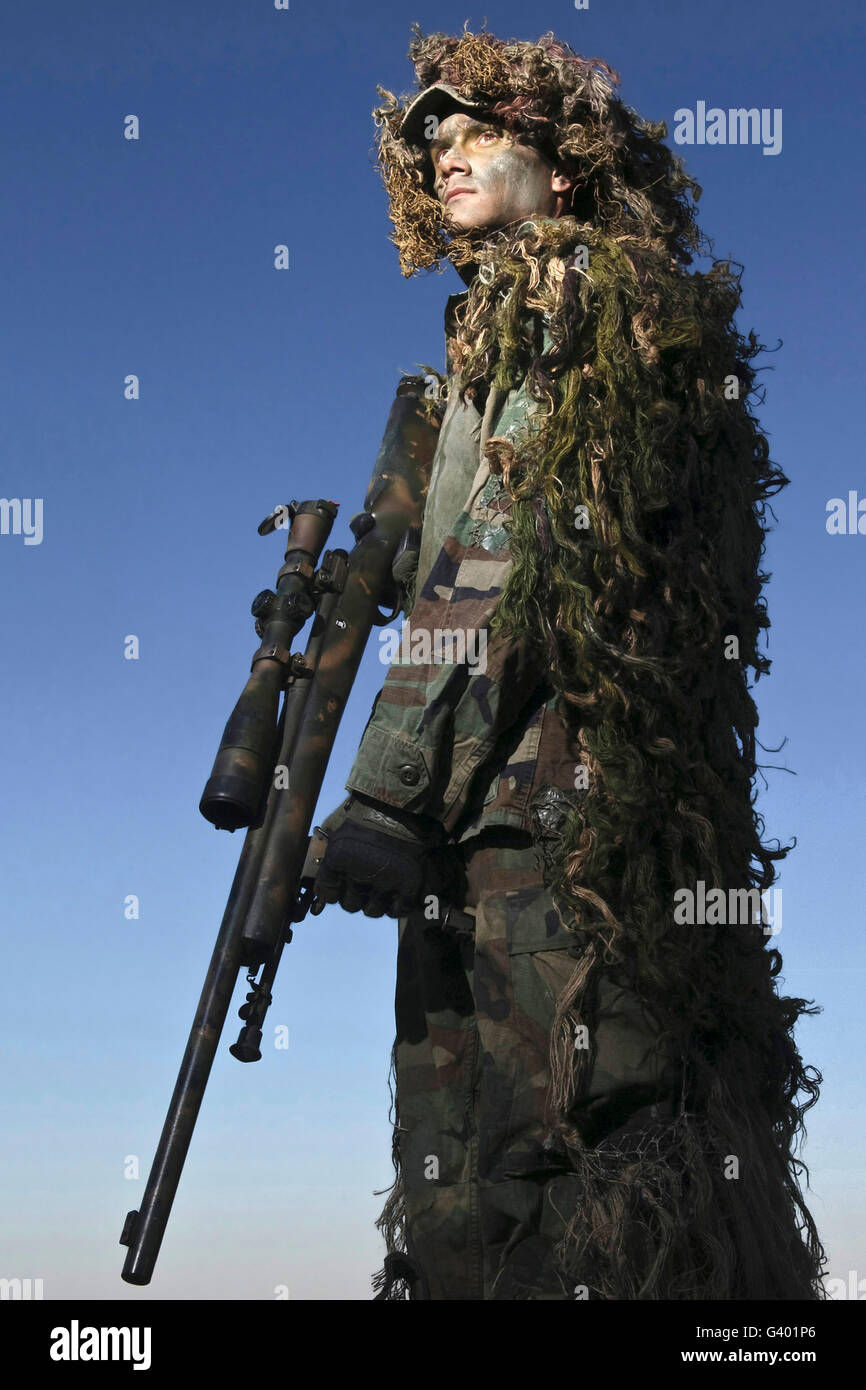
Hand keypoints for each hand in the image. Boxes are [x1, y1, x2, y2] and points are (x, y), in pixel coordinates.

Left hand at [311, 793, 465, 917]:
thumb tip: (325, 876)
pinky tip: (396, 893)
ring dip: (374, 901)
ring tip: (380, 886)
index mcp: (337, 860)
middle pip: (350, 905)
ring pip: (373, 910)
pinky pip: (398, 909)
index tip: (338, 886)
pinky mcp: (408, 887)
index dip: (333, 891)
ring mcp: (384, 884)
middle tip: (363, 881)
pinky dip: (396, 905)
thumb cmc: (368, 812)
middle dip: (354, 895)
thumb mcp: (340, 829)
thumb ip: (331, 855)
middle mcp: (358, 876)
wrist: (404, 805)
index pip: (327, 893)